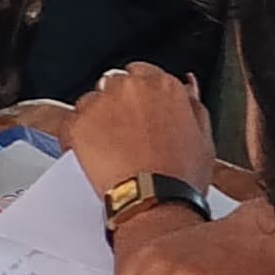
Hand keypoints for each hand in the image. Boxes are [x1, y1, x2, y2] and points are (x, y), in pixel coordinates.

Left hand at [67, 62, 216, 194]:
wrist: (155, 201)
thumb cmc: (180, 178)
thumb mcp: (204, 139)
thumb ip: (194, 106)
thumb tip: (188, 86)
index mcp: (164, 86)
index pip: (142, 73)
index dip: (140, 96)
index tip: (139, 111)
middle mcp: (131, 87)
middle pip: (115, 83)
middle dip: (119, 105)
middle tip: (126, 134)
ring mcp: (102, 103)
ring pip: (91, 100)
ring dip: (97, 118)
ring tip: (111, 148)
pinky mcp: (79, 123)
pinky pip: (70, 122)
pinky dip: (76, 137)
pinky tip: (92, 155)